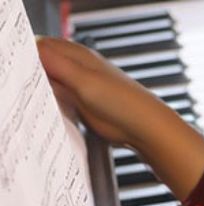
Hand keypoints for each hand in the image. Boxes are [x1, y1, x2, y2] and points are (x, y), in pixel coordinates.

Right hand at [36, 37, 203, 198]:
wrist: (147, 129)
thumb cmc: (124, 103)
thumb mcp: (83, 80)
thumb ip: (55, 65)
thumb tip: (32, 51)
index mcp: (76, 54)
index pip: (39, 46)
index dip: (27, 59)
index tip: (25, 75)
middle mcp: (78, 66)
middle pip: (43, 65)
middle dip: (34, 76)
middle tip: (32, 90)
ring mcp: (82, 85)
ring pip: (51, 83)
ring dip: (44, 91)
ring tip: (42, 100)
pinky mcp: (86, 104)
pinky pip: (62, 100)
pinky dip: (55, 104)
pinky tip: (55, 111)